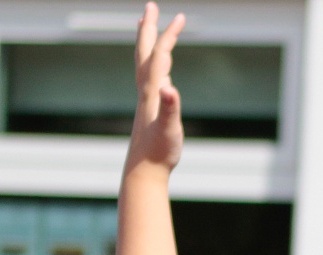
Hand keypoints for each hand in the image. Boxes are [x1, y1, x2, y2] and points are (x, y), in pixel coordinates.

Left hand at [127, 3, 184, 171]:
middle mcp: (146, 90)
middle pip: (145, 52)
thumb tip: (170, 87)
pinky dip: (153, 62)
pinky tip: (159, 65)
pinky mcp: (149, 107)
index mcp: (152, 91)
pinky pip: (150, 75)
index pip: (161, 56)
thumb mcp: (169, 130)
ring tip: (147, 25)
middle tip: (150, 6)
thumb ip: (171, 108)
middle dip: (149, 27)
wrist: (143, 170)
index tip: (179, 17)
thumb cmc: (158, 152)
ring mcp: (146, 98)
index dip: (170, 35)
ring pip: (144, 62)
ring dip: (147, 41)